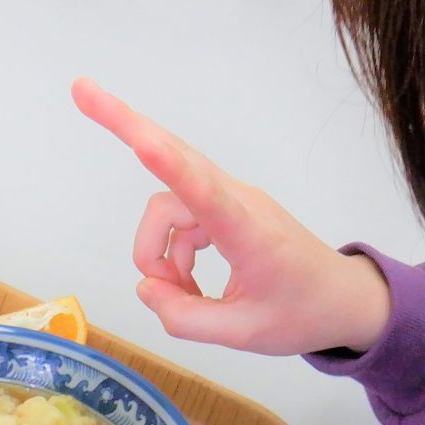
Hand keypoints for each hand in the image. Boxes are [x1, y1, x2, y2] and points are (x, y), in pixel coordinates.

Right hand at [73, 77, 391, 355]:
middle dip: (126, 124)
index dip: (166, 164)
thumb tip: (146, 289)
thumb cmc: (301, 314)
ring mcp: (231, 199)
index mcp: (249, 232)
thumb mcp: (244, 335)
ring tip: (179, 297)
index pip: (202, 191)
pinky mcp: (227, 206)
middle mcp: (237, 201)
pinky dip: (173, 253)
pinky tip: (189, 289)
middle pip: (174, 156)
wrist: (344, 299)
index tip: (138, 137)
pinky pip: (182, 219)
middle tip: (80, 89)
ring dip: (158, 251)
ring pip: (169, 206)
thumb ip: (185, 318)